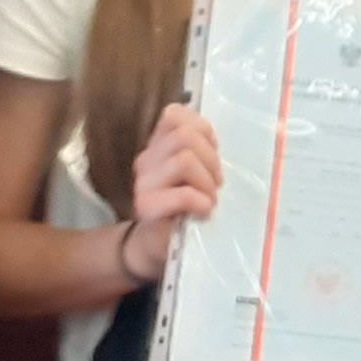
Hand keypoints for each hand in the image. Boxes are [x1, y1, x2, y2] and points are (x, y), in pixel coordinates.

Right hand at [120, 104, 221, 285]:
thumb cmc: (183, 208)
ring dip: (206, 182)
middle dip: (210, 160)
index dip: (202, 130)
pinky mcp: (147, 207)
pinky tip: (203, 211)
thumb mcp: (194, 173)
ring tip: (209, 199)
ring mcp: (144, 182)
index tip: (213, 154)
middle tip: (216, 184)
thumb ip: (200, 152)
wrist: (157, 245)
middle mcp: (146, 159)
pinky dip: (200, 201)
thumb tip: (214, 141)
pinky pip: (182, 193)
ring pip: (184, 160)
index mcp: (158, 145)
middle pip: (184, 136)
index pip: (175, 114)